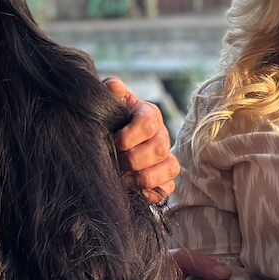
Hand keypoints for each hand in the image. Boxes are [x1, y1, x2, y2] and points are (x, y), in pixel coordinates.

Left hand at [105, 76, 179, 202]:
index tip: (113, 142)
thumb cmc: (111, 120)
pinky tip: (136, 192)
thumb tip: (113, 87)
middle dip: (133, 160)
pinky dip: (153, 192)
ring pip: (169, 169)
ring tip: (124, 179)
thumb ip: (111, 92)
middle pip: (159, 149)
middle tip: (114, 163)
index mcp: (150, 115)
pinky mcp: (165, 178)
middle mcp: (162, 136)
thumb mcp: (109, 103)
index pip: (148, 124)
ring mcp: (166, 157)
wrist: (111, 137)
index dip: (129, 136)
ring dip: (143, 178)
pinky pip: (168, 188)